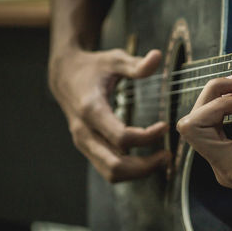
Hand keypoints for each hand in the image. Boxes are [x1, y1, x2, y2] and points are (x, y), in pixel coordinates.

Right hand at [49, 48, 169, 182]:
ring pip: (111, 173)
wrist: (64, 76)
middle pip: (115, 165)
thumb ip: (135, 64)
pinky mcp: (88, 148)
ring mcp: (84, 143)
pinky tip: (147, 159)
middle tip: (167, 156)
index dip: (147, 137)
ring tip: (160, 160)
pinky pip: (108, 169)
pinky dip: (130, 170)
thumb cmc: (93, 68)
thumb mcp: (114, 60)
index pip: (121, 137)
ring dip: (138, 172)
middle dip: (144, 166)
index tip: (165, 126)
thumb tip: (157, 57)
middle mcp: (84, 131)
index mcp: (91, 109)